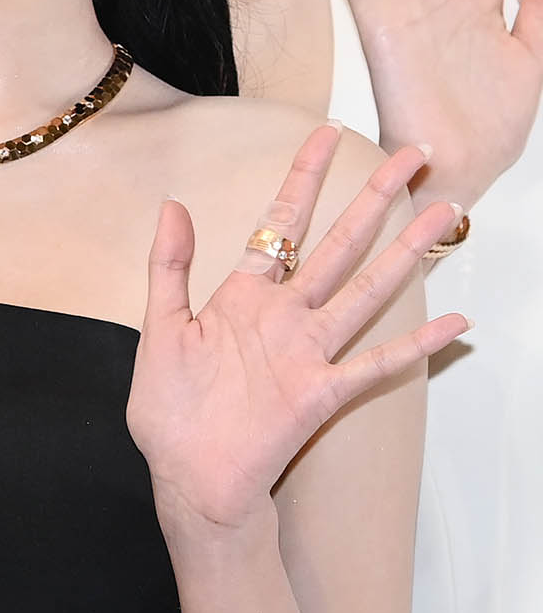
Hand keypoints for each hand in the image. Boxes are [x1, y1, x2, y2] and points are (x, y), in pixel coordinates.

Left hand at [126, 124, 468, 533]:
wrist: (187, 481)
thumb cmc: (171, 412)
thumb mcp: (160, 329)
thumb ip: (169, 267)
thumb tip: (172, 202)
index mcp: (244, 295)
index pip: (281, 221)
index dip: (304, 177)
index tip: (326, 132)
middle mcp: (285, 316)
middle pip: (339, 243)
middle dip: (373, 197)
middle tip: (410, 154)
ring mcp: (308, 352)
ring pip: (366, 290)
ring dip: (405, 253)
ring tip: (442, 214)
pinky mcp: (321, 393)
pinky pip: (376, 365)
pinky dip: (415, 345)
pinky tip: (453, 323)